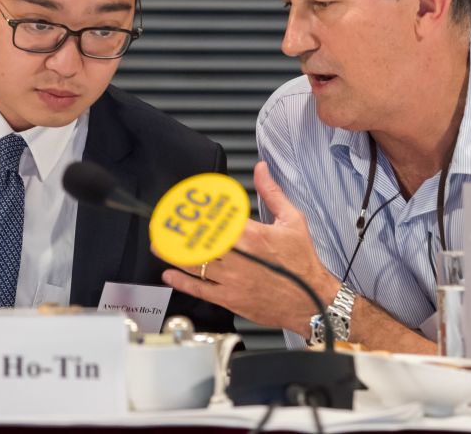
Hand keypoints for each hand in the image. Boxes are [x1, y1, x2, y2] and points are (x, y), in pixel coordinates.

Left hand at [160, 161, 338, 335]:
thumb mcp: (292, 220)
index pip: (216, 218)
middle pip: (199, 241)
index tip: (181, 204)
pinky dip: (182, 281)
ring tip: (158, 245)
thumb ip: (271, 193)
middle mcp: (239, 257)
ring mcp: (232, 280)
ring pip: (194, 264)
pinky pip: (200, 289)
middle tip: (161, 224)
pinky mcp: (230, 298)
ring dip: (172, 254)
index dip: (196, 211)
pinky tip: (169, 273)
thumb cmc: (302, 262)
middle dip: (177, 232)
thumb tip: (261, 169)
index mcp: (252, 235)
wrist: (312, 300)